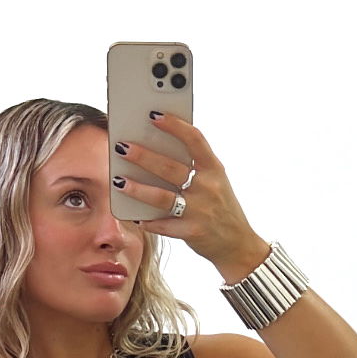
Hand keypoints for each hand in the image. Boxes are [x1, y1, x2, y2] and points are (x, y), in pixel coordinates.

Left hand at [112, 110, 269, 281]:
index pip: (195, 140)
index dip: (174, 126)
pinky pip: (164, 225)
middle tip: (121, 147)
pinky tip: (133, 215)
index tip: (153, 115)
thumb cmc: (219, 205)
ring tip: (118, 181)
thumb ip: (192, 166)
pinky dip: (147, 221)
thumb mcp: (214, 180)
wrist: (237, 243)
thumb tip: (154, 148)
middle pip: (171, 168)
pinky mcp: (192, 232)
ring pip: (163, 197)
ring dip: (138, 189)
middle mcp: (208, 187)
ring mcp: (201, 211)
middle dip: (143, 156)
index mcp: (214, 169)